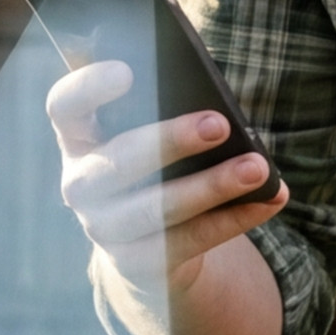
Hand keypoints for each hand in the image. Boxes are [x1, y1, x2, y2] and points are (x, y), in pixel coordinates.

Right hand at [45, 58, 286, 321]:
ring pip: (156, 209)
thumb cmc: (156, 161)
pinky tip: (271, 197)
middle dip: (169, 142)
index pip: (64, 107)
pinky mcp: (138, 263)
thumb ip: (161, 104)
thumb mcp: (147, 130)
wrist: (145, 241)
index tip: (128, 71)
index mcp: (79, 137)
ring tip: (256, 167)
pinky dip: (235, 218)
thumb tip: (208, 91)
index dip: (88, 88)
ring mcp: (105, 229)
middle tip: (220, 124)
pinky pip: (190, 241)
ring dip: (211, 186)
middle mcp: (82, 184)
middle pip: (117, 161)